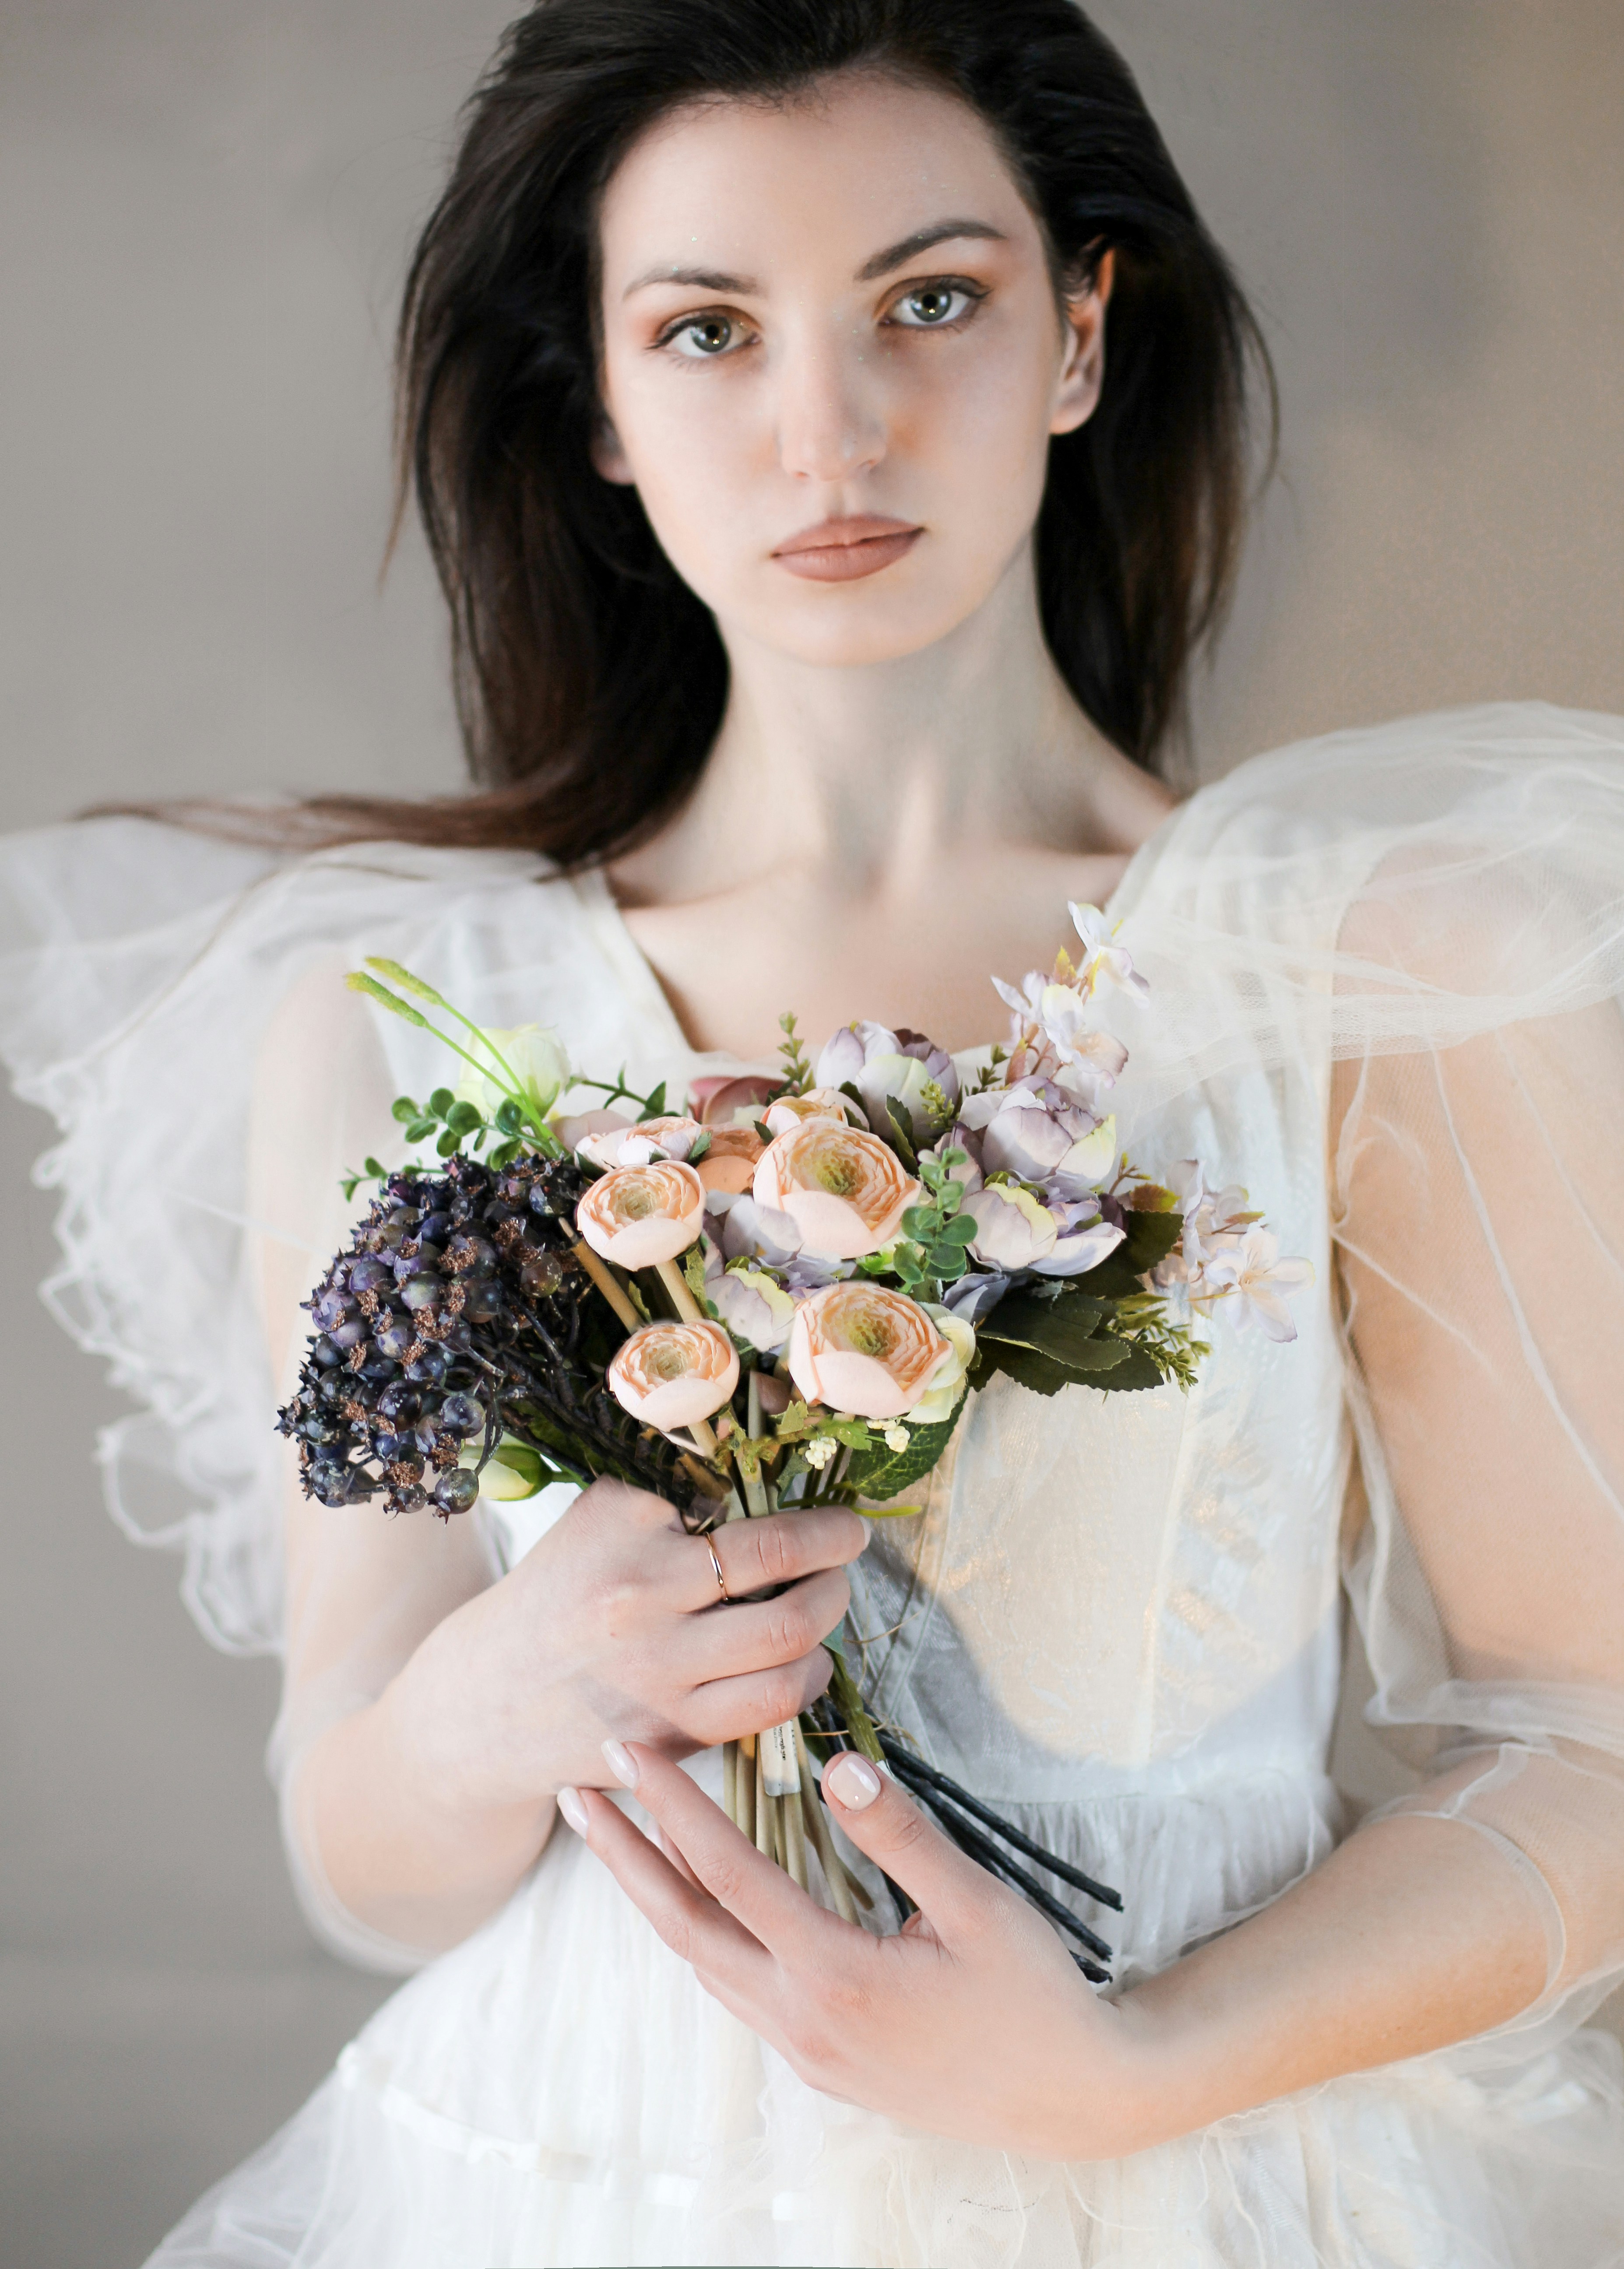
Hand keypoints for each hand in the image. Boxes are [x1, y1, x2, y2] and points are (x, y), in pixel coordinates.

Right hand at [385, 1478, 864, 1812]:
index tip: (844, 1522)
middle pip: (785, 1587)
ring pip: (788, 1654)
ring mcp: (659, 1678)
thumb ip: (680, 1484)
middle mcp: (643, 1604)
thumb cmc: (558, 1590)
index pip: (758, 1524)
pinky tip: (802, 1660)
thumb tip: (771, 1451)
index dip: (822, 1524)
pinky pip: (769, 1709)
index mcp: (627, 1533)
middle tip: (845, 1554)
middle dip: (835, 1569)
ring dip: (828, 1624)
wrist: (487, 1697)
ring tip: (827, 1601)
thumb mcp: (603, 1514)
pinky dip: (804, 1679)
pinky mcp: (671, 1736)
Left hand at [561, 1739, 1155, 2160]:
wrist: (1071, 2098)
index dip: (673, 1809)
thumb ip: (900, 1835)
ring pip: (703, 1963)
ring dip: (654, 1896)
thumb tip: (835, 1767)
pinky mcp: (819, 2064)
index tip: (629, 1755)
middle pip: (685, 1927)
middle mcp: (801, 2020)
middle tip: (576, 1795)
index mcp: (835, 1976)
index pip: (729, 1875)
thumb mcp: (976, 1905)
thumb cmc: (1032, 1993)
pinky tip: (693, 1901)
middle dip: (625, 1857)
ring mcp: (804, 2050)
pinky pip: (735, 1988)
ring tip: (617, 1838)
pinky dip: (701, 1933)